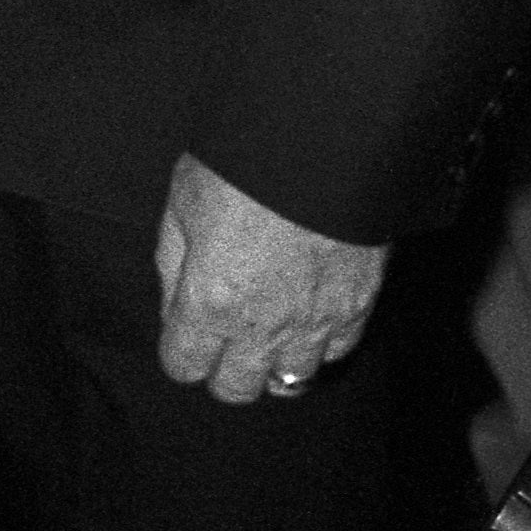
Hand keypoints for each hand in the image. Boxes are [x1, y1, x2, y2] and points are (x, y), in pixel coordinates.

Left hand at [152, 154, 385, 406]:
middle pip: (236, 389)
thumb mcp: (183, 200)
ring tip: (270, 331)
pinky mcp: (358, 306)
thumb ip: (172, 261)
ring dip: (274, 361)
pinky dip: (321, 342)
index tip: (185, 330)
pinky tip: (310, 316)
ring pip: (290, 381)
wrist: (323, 141)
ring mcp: (314, 321)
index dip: (180, 350)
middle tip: (225, 336)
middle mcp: (262, 326)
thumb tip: (174, 303)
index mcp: (210, 301)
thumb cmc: (244, 163)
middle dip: (223, 368)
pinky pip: (336, 351)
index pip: (183, 366)